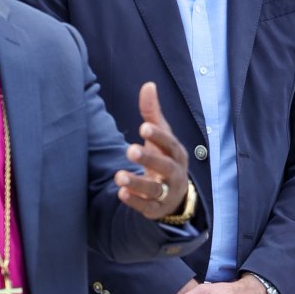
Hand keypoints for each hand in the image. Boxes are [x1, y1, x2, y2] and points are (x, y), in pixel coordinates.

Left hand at [115, 82, 189, 219]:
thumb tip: (148, 84)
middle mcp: (175, 173)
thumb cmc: (164, 157)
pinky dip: (135, 202)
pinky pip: (147, 207)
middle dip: (149, 159)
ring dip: (137, 183)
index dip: (159, 136)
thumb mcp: (159, 136)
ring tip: (118, 177)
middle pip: (165, 166)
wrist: (174, 195)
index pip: (170, 143)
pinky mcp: (156, 209)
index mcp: (176, 153)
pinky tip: (121, 194)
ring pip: (155, 189)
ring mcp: (167, 192)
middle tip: (129, 150)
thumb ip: (152, 112)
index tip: (143, 127)